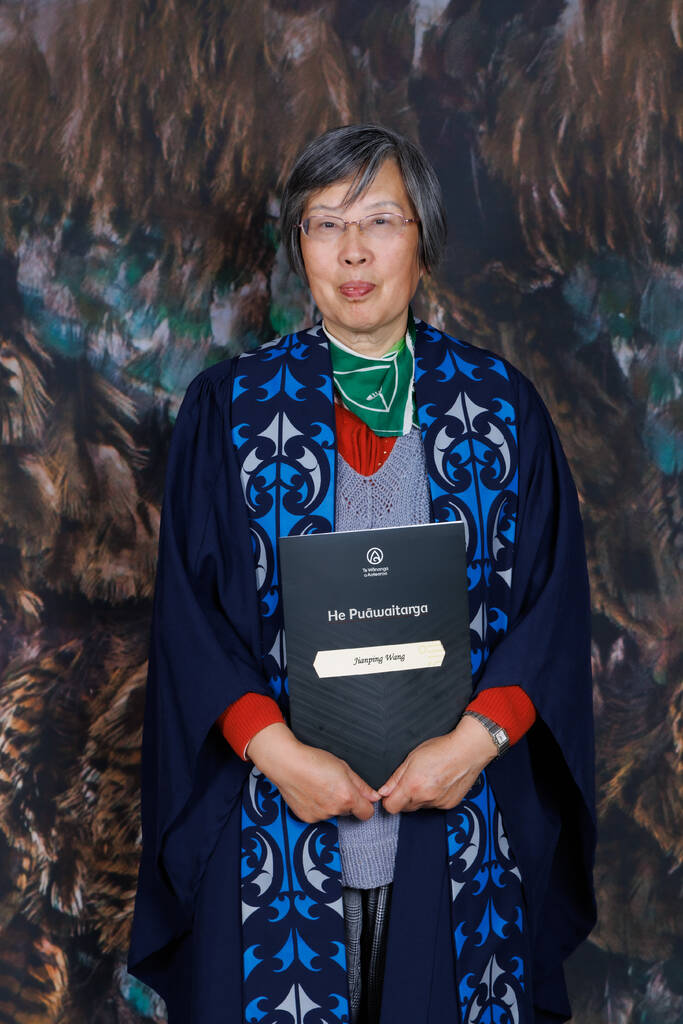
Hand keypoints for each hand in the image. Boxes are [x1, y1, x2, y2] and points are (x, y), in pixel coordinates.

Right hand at [246, 723, 379, 823]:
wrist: (286, 763)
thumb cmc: (312, 760)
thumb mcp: (343, 766)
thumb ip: (361, 785)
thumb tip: (374, 796)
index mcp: (347, 797)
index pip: (367, 814)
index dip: (366, 805)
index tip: (361, 798)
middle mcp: (334, 810)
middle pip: (349, 812)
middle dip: (346, 801)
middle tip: (334, 785)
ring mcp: (319, 816)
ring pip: (333, 813)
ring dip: (331, 803)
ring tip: (320, 786)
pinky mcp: (307, 818)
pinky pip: (319, 815)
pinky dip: (317, 807)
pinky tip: (311, 792)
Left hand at [378, 714, 498, 814]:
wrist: (467, 751)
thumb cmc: (441, 749)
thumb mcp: (412, 757)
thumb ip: (395, 777)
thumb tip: (383, 791)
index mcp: (412, 785)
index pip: (391, 807)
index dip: (388, 800)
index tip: (390, 793)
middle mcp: (425, 797)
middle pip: (405, 808)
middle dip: (404, 798)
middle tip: (412, 781)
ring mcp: (438, 803)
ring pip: (421, 807)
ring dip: (420, 798)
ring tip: (428, 779)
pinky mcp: (449, 805)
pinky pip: (435, 806)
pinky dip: (434, 798)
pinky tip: (438, 783)